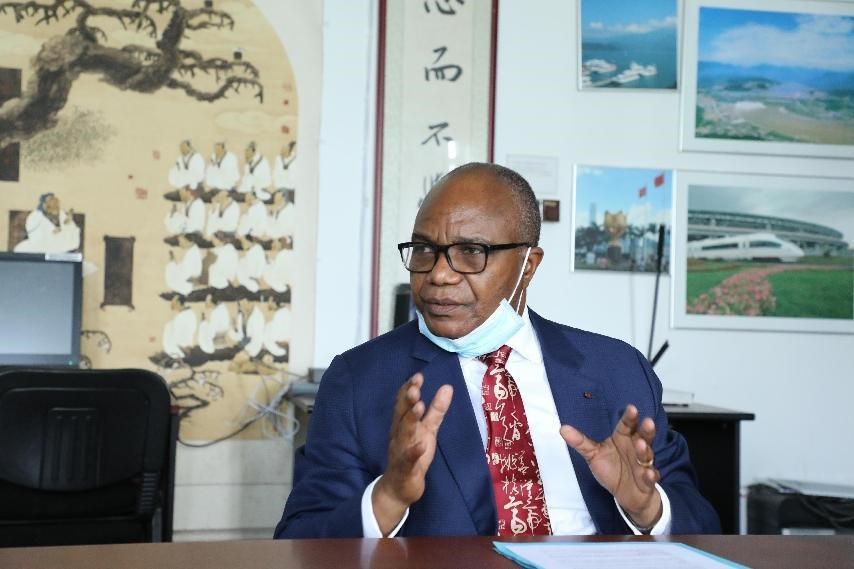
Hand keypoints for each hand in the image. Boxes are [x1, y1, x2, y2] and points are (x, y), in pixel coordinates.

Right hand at [372, 373, 452, 535]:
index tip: (418, 376)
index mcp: (403, 425)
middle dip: (407, 400)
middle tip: (415, 386)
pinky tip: (421, 445)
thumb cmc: (413, 455)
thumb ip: (436, 410)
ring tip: (418, 406)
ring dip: (410, 420)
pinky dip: (414, 451)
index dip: (409, 389)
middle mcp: (399, 435)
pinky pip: (409, 459)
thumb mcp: (428, 430)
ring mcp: (400, 451)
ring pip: (404, 434)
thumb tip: (447, 387)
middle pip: (401, 415)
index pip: (403, 404)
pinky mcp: (406, 468)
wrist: (399, 488)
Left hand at [560, 404, 661, 527]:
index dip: (629, 417)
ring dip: (645, 451)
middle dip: (645, 430)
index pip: (627, 425)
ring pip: (646, 456)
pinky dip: (650, 476)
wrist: (626, 494)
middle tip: (648, 422)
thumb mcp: (594, 455)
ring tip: (641, 445)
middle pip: (642, 436)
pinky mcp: (647, 482)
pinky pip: (650, 478)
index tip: (632, 408)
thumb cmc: (612, 469)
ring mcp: (643, 465)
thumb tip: (563, 428)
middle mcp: (635, 449)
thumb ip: (581, 442)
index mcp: (623, 439)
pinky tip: (649, 474)